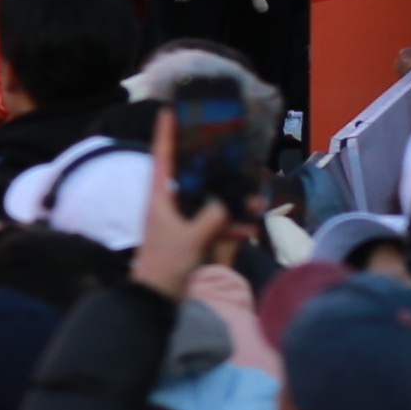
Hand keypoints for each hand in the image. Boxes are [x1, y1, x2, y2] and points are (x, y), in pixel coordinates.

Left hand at [133, 102, 249, 300]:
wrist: (156, 300)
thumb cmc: (165, 263)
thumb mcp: (190, 238)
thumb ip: (210, 218)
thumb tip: (225, 201)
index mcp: (159, 196)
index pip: (162, 156)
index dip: (166, 133)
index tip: (170, 110)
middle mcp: (167, 202)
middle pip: (191, 175)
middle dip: (214, 168)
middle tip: (233, 153)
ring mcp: (178, 219)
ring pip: (206, 200)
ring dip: (229, 202)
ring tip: (254, 201)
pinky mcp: (188, 236)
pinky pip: (211, 224)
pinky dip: (228, 226)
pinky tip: (249, 231)